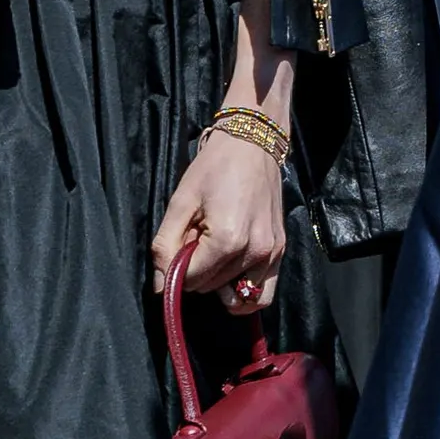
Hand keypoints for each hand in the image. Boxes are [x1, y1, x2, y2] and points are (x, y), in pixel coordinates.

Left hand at [150, 123, 288, 309]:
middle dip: (196, 270)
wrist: (253, 145)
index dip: (175, 267)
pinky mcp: (280, 251)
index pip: (190, 279)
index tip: (178, 244)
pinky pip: (262, 293)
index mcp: (228, 239)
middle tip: (197, 239)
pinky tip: (230, 276)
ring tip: (214, 251)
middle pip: (210, 287)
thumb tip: (159, 284)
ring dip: (216, 279)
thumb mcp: (181, 202)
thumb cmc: (215, 168)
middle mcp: (255, 251)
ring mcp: (271, 253)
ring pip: (232, 293)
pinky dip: (243, 293)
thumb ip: (165, 245)